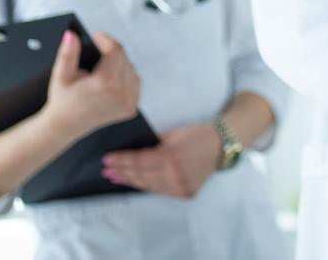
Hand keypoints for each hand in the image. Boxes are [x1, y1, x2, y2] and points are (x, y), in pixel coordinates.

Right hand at [42, 30, 140, 139]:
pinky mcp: (131, 108)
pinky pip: (135, 82)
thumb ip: (68, 53)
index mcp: (104, 83)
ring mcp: (127, 103)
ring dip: (119, 64)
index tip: (97, 37)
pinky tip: (111, 80)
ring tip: (102, 69)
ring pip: (131, 68)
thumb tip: (71, 35)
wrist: (66, 125)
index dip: (106, 40)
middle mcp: (120, 94)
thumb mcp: (61, 74)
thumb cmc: (63, 99)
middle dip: (111, 51)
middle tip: (97, 53)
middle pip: (124, 58)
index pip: (115, 50)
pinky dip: (125, 77)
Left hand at [101, 124, 221, 197]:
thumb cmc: (196, 134)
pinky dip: (146, 185)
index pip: (138, 161)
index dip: (121, 161)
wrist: (221, 146)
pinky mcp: (185, 194)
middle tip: (106, 170)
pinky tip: (135, 182)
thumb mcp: (173, 133)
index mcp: (170, 156)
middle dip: (121, 172)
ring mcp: (180, 187)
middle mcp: (175, 175)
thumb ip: (153, 143)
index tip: (106, 160)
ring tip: (115, 178)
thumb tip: (130, 149)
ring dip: (130, 181)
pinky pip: (160, 191)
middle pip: (140, 175)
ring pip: (148, 186)